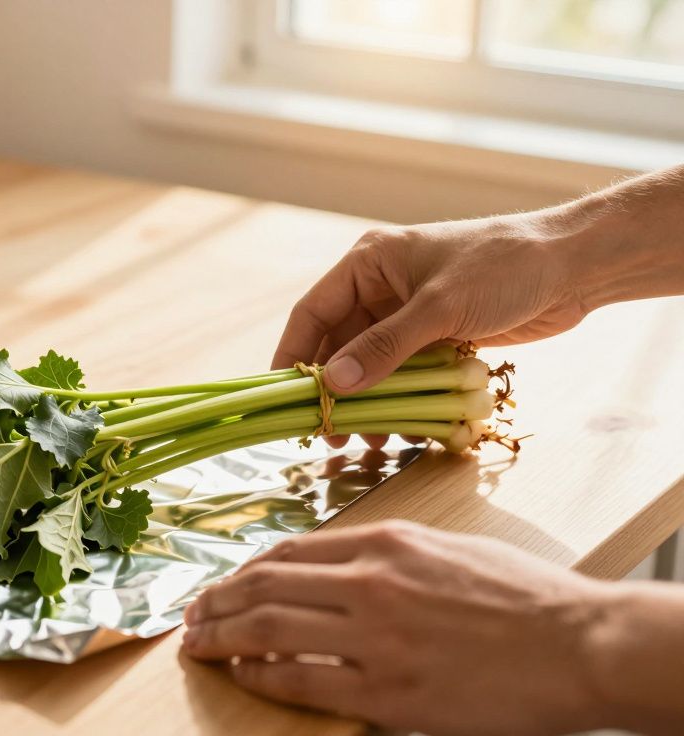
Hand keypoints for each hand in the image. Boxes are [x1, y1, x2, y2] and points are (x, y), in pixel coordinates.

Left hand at [181, 521, 618, 735]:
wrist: (581, 642)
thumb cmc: (525, 597)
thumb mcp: (448, 549)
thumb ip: (388, 555)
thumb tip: (337, 567)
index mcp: (386, 542)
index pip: (289, 552)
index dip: (243, 571)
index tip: (222, 585)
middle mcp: (370, 581)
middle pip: (264, 585)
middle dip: (216, 601)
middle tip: (190, 616)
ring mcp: (374, 636)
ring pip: (269, 629)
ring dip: (222, 637)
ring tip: (197, 645)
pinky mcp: (386, 689)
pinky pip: (302, 681)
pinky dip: (263, 676)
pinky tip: (243, 675)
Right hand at [274, 164, 683, 396]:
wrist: (574, 267)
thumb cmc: (504, 267)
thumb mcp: (439, 308)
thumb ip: (386, 347)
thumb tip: (336, 385)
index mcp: (370, 263)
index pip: (313, 312)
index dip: (294, 356)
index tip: (283, 398)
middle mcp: (383, 286)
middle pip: (340, 343)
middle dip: (337, 389)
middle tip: (332, 431)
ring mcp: (410, 312)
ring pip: (373, 363)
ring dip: (370, 400)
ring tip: (372, 436)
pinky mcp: (438, 335)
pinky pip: (405, 373)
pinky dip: (402, 399)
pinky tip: (407, 426)